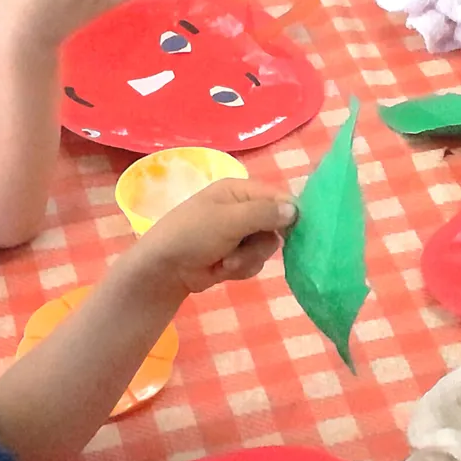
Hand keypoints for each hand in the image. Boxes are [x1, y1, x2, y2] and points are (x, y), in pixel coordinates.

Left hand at [131, 179, 294, 291]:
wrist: (164, 269)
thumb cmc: (192, 234)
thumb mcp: (229, 219)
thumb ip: (264, 213)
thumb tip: (296, 210)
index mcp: (239, 190)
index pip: (278, 197)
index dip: (289, 214)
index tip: (294, 230)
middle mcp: (242, 209)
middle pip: (276, 225)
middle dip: (261, 243)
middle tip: (245, 248)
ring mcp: (239, 234)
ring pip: (267, 247)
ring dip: (248, 258)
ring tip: (226, 262)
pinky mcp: (236, 255)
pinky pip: (255, 262)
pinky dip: (241, 268)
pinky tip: (222, 269)